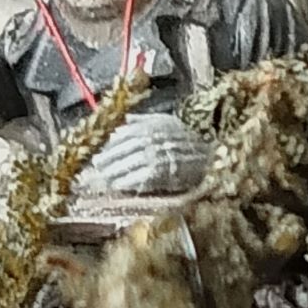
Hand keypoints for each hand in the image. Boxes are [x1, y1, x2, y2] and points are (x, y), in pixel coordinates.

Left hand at [83, 111, 210, 196]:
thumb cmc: (190, 137)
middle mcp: (153, 139)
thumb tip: (123, 121)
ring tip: (104, 178)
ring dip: (114, 173)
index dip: (107, 145)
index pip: (121, 134)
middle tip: (96, 167)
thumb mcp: (166, 121)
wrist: (211, 154)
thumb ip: (142, 120)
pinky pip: (141, 178)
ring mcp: (158, 156)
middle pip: (122, 150)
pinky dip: (128, 182)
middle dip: (107, 160)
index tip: (97, 151)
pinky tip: (119, 186)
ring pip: (128, 165)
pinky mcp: (164, 173)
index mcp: (151, 125)